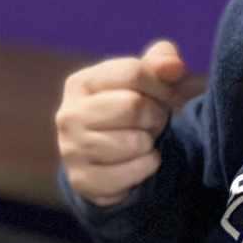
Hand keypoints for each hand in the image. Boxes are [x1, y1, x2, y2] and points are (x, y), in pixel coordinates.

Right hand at [56, 39, 198, 206]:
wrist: (106, 159)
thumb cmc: (130, 111)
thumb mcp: (146, 80)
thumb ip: (162, 62)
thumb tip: (174, 66)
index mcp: (80, 83)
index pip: (133, 72)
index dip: (162, 85)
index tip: (166, 96)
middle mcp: (68, 115)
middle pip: (134, 106)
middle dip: (156, 115)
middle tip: (152, 122)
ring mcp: (72, 150)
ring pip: (135, 141)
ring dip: (150, 143)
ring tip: (142, 140)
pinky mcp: (83, 180)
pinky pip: (133, 172)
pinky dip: (147, 167)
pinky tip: (137, 162)